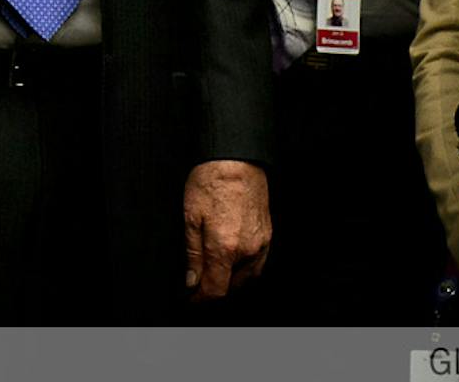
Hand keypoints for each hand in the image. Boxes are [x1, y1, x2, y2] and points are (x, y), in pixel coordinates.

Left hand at [182, 159, 270, 298]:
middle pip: (231, 286)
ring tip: (214, 270)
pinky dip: (244, 269)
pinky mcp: (268, 236)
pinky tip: (233, 260)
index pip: (215, 290)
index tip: (192, 298)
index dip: (201, 299)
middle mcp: (247, 250)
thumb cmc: (212, 181)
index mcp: (224, 247)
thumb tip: (192, 280)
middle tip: (198, 281)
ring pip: (246, 278)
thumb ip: (192, 253)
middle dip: (214, 288)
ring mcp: (261, 244)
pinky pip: (258, 264)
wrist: (237, 159)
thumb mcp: (190, 217)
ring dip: (230, 280)